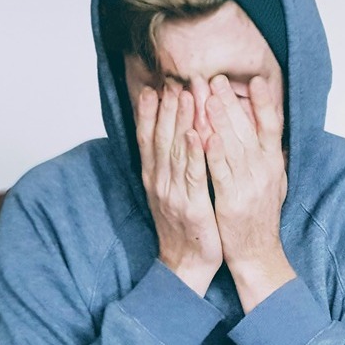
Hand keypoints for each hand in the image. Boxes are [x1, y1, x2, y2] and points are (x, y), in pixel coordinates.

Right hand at [136, 85, 222, 295]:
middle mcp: (159, 182)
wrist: (186, 265)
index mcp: (154, 178)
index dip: (150, 113)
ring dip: (180, 121)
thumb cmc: (184, 228)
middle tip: (173, 80)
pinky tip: (196, 133)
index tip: (154, 87)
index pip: (148, 139)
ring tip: (185, 94)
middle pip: (160, 138)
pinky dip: (193, 153)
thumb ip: (169, 167)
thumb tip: (171, 140)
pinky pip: (193, 175)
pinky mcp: (192, 205)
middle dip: (167, 107)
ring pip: (175, 150)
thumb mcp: (170, 194)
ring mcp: (173, 193)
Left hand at [205, 75, 294, 311]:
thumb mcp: (273, 182)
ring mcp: (249, 185)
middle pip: (248, 129)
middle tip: (215, 78)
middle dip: (230, 102)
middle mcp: (265, 171)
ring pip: (233, 146)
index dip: (265, 102)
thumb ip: (268, 156)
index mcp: (273, 164)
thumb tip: (268, 130)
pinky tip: (203, 135)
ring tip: (206, 95)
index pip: (272, 126)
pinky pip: (221, 172)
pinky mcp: (232, 200)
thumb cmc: (260, 217)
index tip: (256, 80)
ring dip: (219, 120)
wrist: (257, 253)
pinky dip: (213, 153)